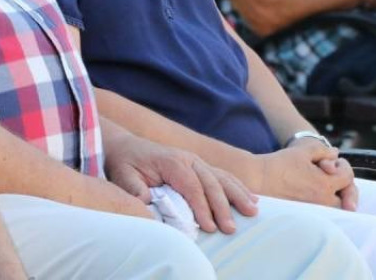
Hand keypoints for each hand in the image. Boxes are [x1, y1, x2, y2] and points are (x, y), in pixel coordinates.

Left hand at [105, 134, 257, 233]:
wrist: (126, 147)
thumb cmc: (125, 164)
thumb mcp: (123, 175)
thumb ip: (134, 188)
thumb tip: (146, 202)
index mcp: (171, 161)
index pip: (191, 185)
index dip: (201, 206)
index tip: (208, 227)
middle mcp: (187, 158)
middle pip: (210, 182)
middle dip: (222, 206)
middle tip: (230, 229)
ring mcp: (196, 161)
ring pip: (221, 178)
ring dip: (238, 195)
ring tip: (252, 212)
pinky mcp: (200, 166)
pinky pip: (222, 176)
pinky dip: (238, 187)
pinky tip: (252, 198)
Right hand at [258, 142, 356, 208]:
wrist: (258, 179)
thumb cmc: (279, 164)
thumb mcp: (302, 151)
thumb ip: (323, 151)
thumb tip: (336, 153)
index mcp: (325, 184)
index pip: (348, 178)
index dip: (344, 167)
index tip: (335, 162)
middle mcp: (323, 201)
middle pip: (347, 198)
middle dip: (344, 186)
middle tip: (333, 176)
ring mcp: (315, 211)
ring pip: (336, 208)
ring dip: (335, 196)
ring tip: (324, 185)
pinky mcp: (306, 216)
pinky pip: (323, 213)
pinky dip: (324, 204)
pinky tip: (313, 193)